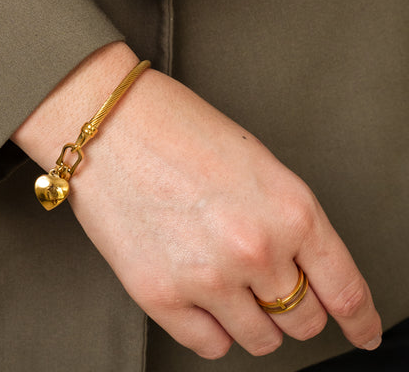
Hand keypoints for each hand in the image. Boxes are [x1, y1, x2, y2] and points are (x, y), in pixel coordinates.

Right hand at [14, 43, 382, 358]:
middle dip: (291, 305)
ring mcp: (207, 277)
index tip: (360, 332)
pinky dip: (209, 325)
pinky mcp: (160, 295)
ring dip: (250, 318)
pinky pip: (210, 344)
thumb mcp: (254, 163)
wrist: (103, 120)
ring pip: (260, 339)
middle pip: (303, 320)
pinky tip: (195, 290)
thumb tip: (300, 269)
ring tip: (223, 279)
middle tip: (263, 280)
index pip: (345, 290)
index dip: (359, 321)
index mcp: (290, 210)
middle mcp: (256, 250)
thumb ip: (285, 220)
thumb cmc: (173, 127)